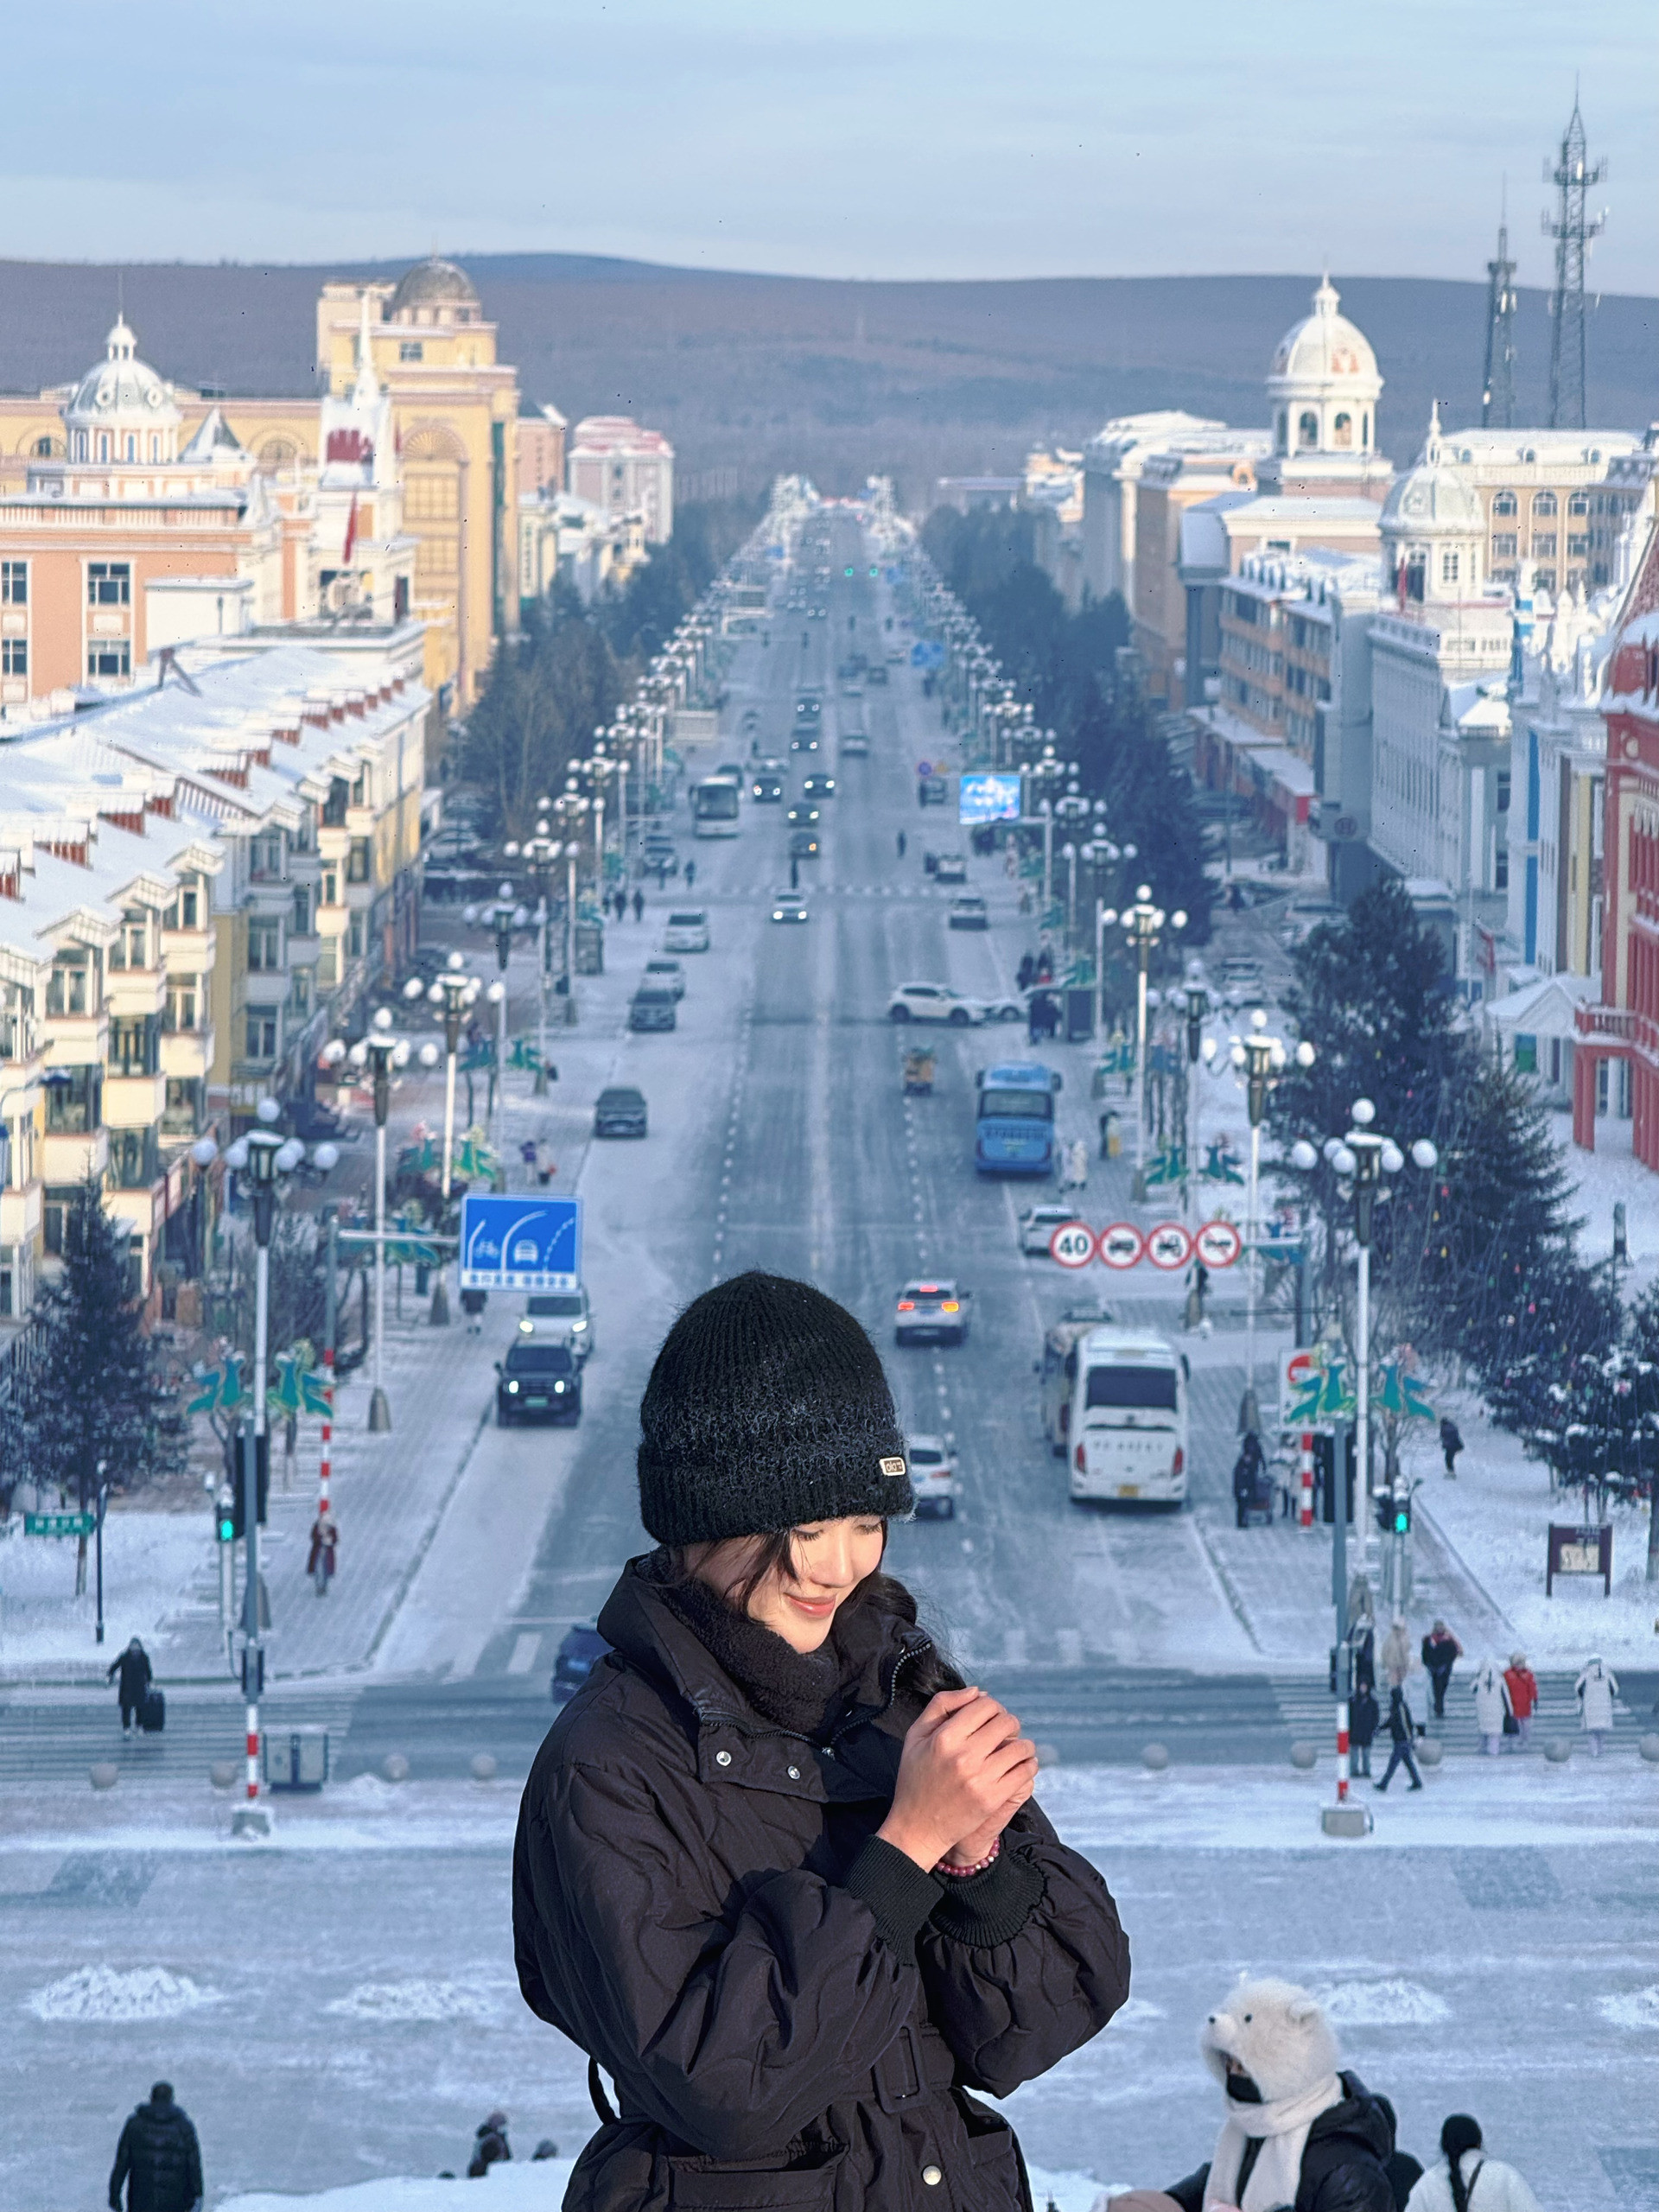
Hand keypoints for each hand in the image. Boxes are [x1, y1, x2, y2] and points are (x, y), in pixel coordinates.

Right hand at [878, 1689, 1036, 1871]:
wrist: (917, 1827)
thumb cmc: (915, 1778)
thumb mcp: (916, 1736)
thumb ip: (942, 1705)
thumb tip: (977, 1692)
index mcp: (944, 1737)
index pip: (984, 1705)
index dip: (992, 1705)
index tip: (990, 1715)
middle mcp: (963, 1756)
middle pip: (1005, 1723)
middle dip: (1008, 1723)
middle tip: (1004, 1731)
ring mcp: (980, 1779)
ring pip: (1020, 1747)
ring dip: (1022, 1744)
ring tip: (1016, 1748)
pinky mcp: (992, 1799)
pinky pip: (1025, 1772)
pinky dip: (1028, 1765)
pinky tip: (1021, 1765)